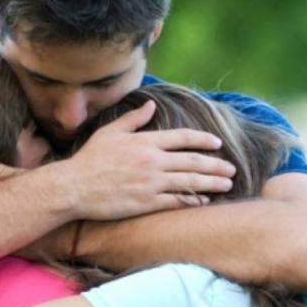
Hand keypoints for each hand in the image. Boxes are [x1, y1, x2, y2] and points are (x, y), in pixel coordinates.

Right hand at [57, 100, 233, 220]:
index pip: (183, 138)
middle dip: (216, 165)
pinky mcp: (146, 203)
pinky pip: (176, 202)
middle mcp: (152, 161)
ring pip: (189, 182)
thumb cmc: (89, 158)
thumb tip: (150, 103)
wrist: (74, 186)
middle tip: (232, 169)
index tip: (217, 143)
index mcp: (145, 142)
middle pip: (192, 161)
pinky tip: (203, 202)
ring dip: (211, 183)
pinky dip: (192, 201)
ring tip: (226, 185)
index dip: (203, 140)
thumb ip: (133, 119)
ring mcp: (150, 183)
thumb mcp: (110, 132)